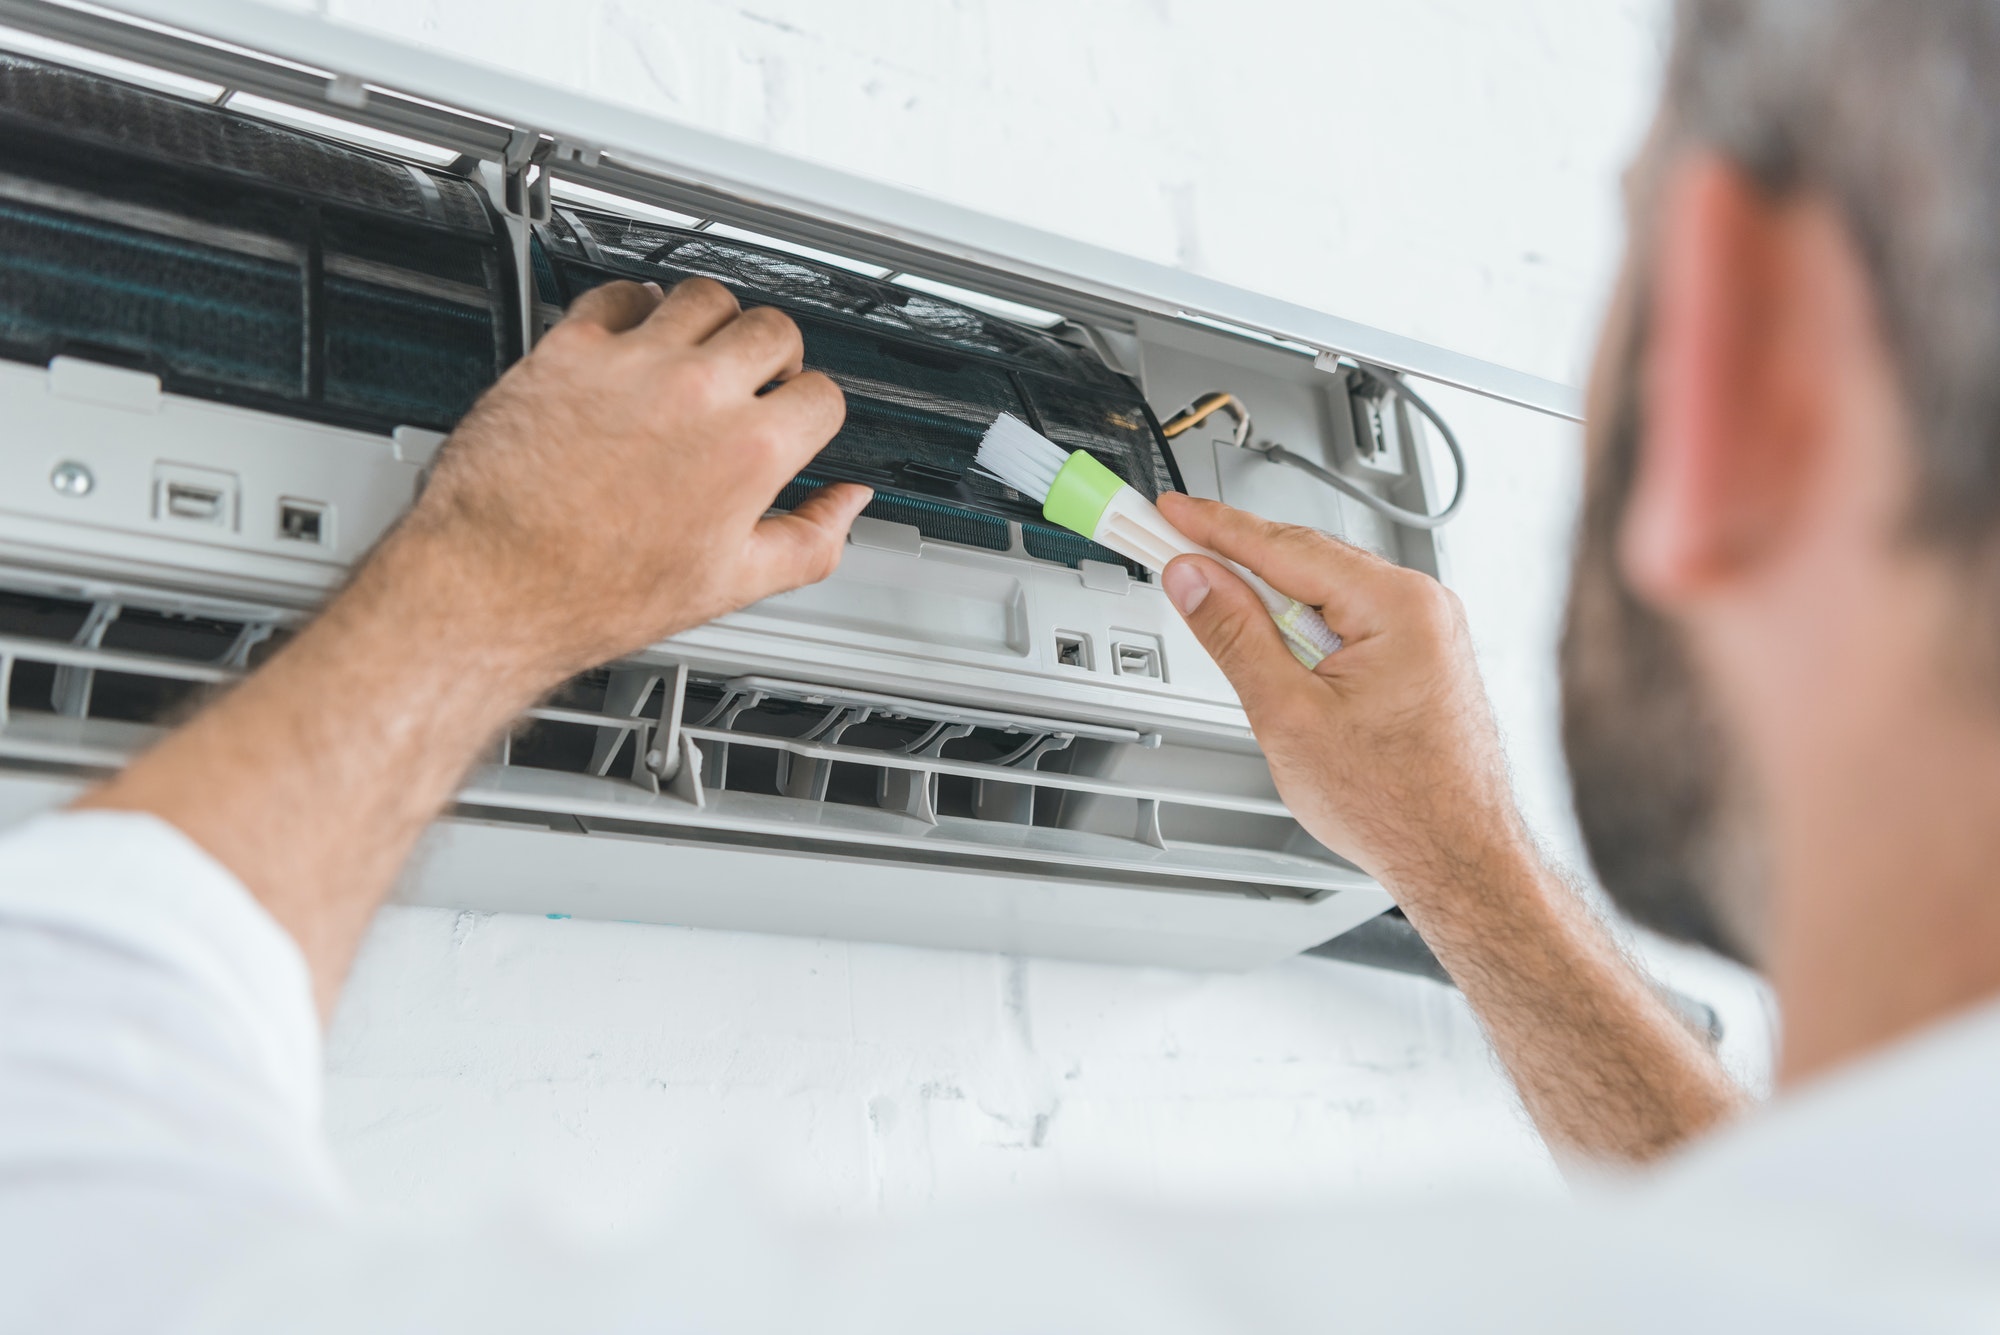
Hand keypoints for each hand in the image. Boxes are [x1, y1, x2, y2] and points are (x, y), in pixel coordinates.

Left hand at [396, 277, 870, 682]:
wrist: (495, 585)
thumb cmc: (597, 592)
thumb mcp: (731, 586)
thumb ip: (810, 541)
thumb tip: (846, 505)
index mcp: (748, 450)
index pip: (822, 395)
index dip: (814, 412)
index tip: (795, 420)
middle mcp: (697, 393)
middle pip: (773, 330)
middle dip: (776, 357)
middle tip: (756, 382)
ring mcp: (633, 364)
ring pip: (704, 297)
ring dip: (714, 320)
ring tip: (702, 350)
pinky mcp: (569, 350)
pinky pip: (618, 293)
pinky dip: (635, 304)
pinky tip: (635, 332)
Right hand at [1156, 493, 1531, 899]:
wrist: (1460, 861)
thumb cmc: (1400, 805)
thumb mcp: (1289, 717)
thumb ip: (1235, 636)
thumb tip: (1196, 580)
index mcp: (1398, 605)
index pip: (1284, 546)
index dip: (1214, 527)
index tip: (1170, 513)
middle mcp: (1422, 606)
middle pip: (1305, 562)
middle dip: (1236, 562)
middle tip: (1171, 554)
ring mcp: (1427, 631)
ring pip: (1325, 594)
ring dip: (1270, 605)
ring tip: (1218, 618)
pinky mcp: (1421, 658)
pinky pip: (1348, 622)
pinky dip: (1303, 631)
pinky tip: (1275, 656)